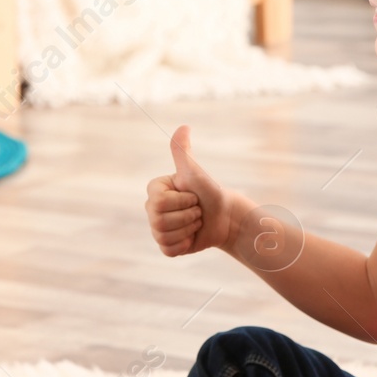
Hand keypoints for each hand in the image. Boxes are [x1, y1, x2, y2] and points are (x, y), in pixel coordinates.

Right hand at [146, 126, 244, 256]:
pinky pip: (168, 250)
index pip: (158, 203)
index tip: (192, 196)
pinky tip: (191, 236)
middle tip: (196, 210)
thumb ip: (183, 151)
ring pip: (164, 236)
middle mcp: (152, 208)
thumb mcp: (195, 172)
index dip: (181, 202)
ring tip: (195, 222)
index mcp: (154, 190)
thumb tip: (183, 127)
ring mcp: (158, 228)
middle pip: (159, 221)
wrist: (224, 217)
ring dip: (188, 230)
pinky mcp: (166, 245)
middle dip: (187, 217)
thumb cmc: (210, 191)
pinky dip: (184, 244)